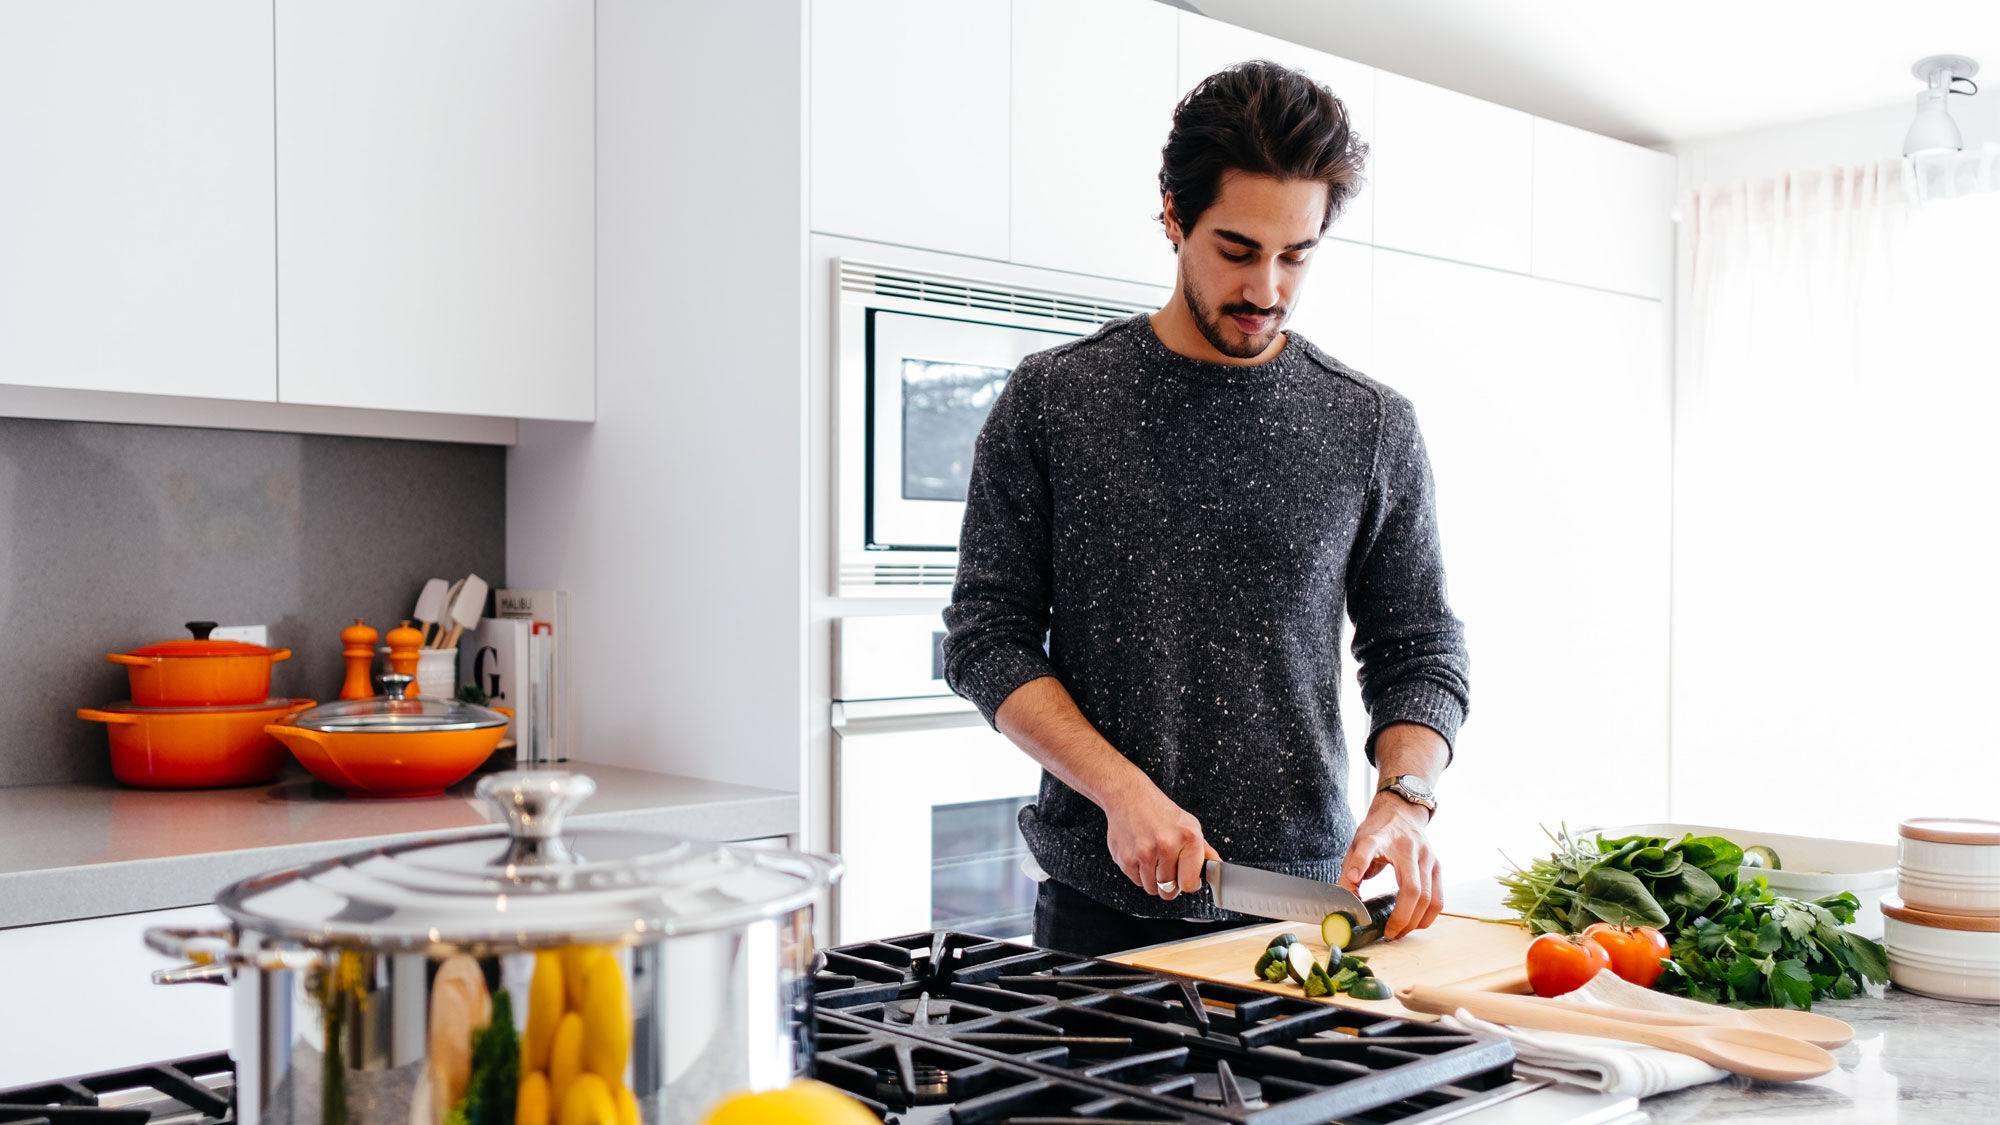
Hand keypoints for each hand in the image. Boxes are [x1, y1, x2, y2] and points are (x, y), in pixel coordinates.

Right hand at [1104, 780, 1219, 899]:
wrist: (1128, 795)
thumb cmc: (1159, 810)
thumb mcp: (1188, 824)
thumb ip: (1203, 849)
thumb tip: (1217, 865)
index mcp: (1189, 838)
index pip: (1190, 884)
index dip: (1187, 883)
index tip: (1185, 877)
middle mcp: (1167, 846)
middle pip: (1169, 890)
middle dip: (1169, 883)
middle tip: (1167, 867)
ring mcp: (1144, 853)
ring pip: (1152, 888)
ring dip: (1153, 879)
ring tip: (1153, 858)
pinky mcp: (1125, 858)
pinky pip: (1136, 881)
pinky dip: (1138, 873)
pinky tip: (1140, 854)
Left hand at [1338, 792, 1443, 938]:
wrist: (1401, 811)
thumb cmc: (1378, 831)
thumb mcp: (1358, 844)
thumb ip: (1350, 870)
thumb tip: (1345, 902)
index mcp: (1381, 838)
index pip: (1368, 847)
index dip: (1360, 862)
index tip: (1352, 877)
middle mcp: (1409, 847)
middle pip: (1413, 890)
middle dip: (1402, 918)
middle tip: (1389, 933)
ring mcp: (1427, 857)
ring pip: (1429, 898)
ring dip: (1416, 921)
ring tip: (1401, 932)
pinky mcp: (1437, 866)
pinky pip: (1438, 898)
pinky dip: (1428, 915)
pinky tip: (1415, 922)